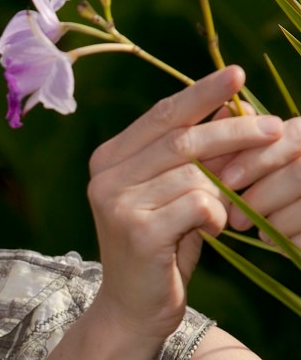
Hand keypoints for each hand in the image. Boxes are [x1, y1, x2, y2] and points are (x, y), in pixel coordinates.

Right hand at [85, 66, 282, 348]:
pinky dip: (217, 215)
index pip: (160, 115)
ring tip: (225, 210)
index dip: (201, 93)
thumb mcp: (172, 192)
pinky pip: (198, 205)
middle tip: (275, 128)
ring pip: (194, 175)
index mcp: (109, 158)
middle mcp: (105, 175)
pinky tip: (210, 230)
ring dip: (226, 190)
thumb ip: (189, 153)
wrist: (131, 305)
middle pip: (181, 139)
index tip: (237, 75)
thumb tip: (226, 105)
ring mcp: (116, 202)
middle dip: (234, 131)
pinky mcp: (136, 230)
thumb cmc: (159, 245)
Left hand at [216, 113, 300, 246]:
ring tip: (261, 233)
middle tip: (235, 219)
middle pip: (300, 172)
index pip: (294, 135)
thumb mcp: (278, 152)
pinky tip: (283, 244)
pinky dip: (295, 241)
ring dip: (277, 222)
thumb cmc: (288, 179)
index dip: (258, 158)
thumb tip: (226, 111)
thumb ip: (254, 135)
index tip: (227, 180)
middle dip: (261, 197)